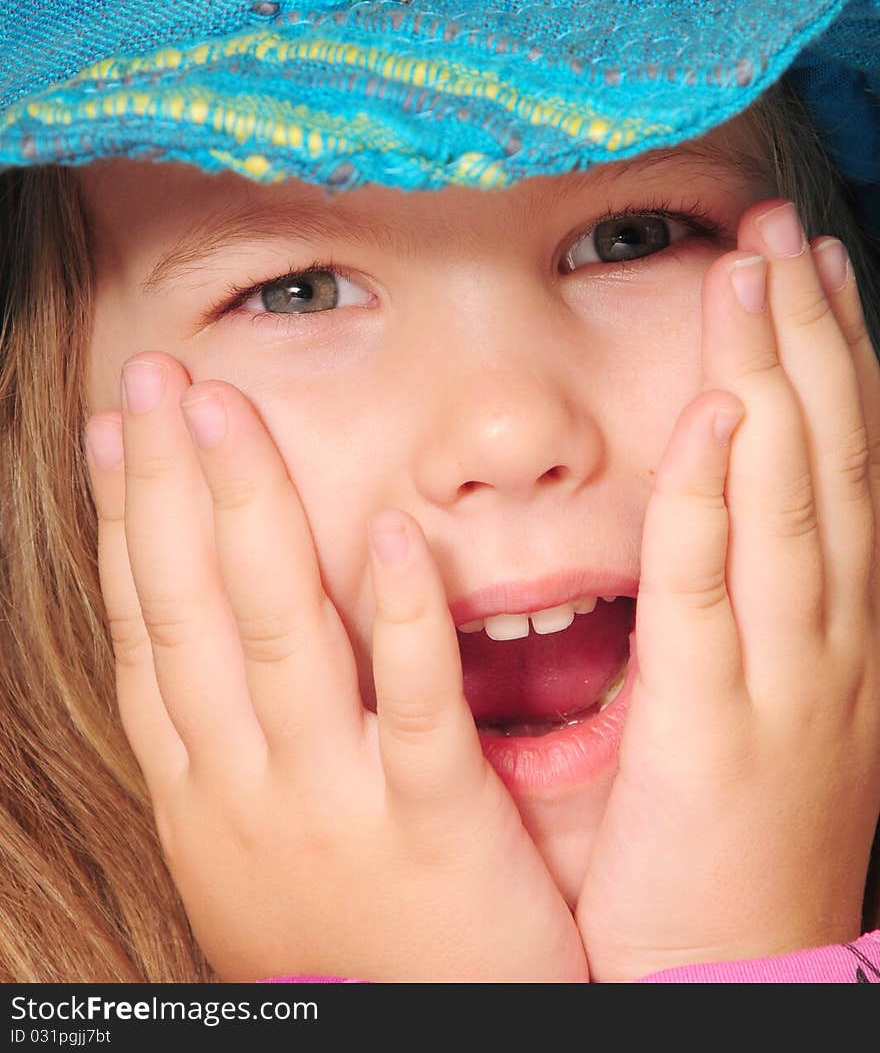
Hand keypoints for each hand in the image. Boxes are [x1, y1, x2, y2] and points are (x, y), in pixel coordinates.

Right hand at [84, 355, 587, 982]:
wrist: (432, 1045)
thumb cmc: (346, 936)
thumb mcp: (252, 840)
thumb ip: (229, 736)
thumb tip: (197, 636)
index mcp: (203, 785)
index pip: (150, 626)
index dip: (130, 521)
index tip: (119, 430)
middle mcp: (246, 785)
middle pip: (193, 608)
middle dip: (170, 483)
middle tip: (153, 375)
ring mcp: (332, 801)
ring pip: (278, 633)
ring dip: (249, 510)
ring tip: (227, 409)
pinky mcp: (431, 824)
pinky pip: (413, 706)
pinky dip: (400, 614)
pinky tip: (390, 528)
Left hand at [577, 200, 879, 981]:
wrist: (741, 977)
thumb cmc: (747, 836)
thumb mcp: (782, 703)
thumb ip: (762, 603)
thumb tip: (734, 494)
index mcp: (843, 628)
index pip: (846, 464)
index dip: (833, 357)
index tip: (812, 266)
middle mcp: (834, 638)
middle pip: (828, 457)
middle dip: (806, 335)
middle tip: (780, 231)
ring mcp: (785, 680)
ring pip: (786, 499)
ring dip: (772, 379)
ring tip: (751, 277)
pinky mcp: (713, 727)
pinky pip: (712, 591)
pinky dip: (715, 497)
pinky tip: (713, 417)